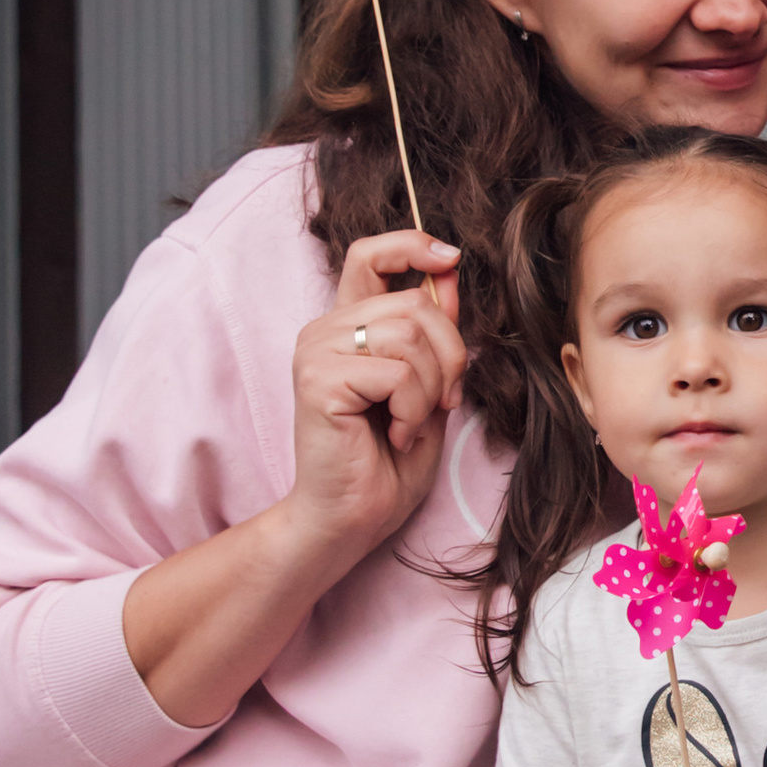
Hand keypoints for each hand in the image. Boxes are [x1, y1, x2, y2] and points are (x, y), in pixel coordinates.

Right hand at [120, 226, 465, 726]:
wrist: (349, 521)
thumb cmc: (385, 463)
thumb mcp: (425, 388)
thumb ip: (433, 334)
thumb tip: (447, 276)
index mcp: (346, 327)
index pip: (367, 254)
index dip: (411, 245)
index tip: (449, 258)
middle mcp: (324, 331)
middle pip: (415, 304)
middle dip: (449, 356)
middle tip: (439, 404)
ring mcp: (316, 352)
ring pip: (411, 336)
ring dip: (431, 389)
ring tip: (410, 423)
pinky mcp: (319, 381)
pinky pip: (397, 371)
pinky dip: (414, 408)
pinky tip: (393, 435)